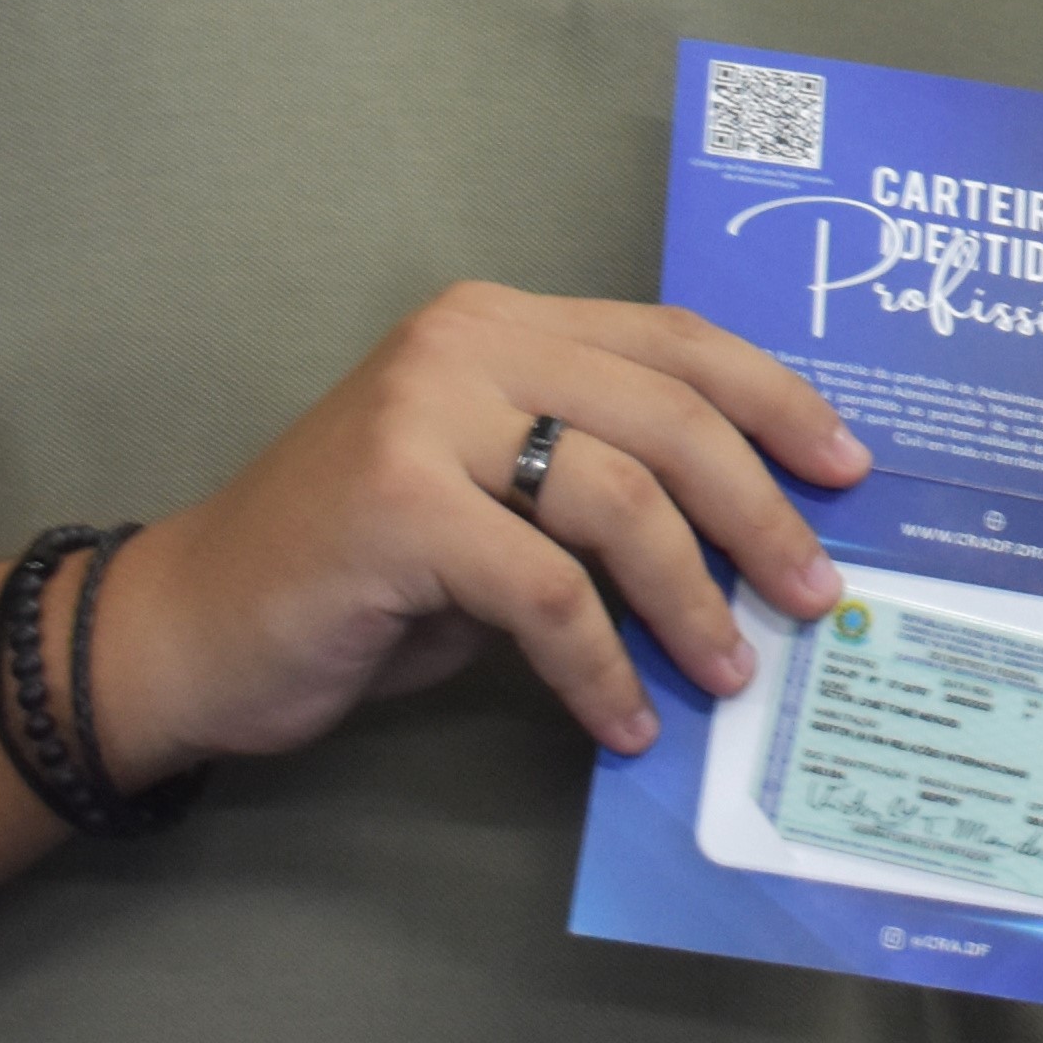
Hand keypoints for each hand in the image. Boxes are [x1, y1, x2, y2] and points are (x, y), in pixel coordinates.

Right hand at [82, 285, 870, 778]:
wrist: (193, 628)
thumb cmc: (361, 574)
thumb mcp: (495, 498)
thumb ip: (601, 479)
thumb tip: (755, 536)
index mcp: (505, 323)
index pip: (677, 342)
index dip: (776, 400)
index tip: (850, 470)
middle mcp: (468, 345)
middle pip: (668, 418)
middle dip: (759, 514)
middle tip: (814, 594)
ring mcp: (426, 417)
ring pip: (620, 503)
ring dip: (692, 601)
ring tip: (730, 672)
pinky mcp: (396, 507)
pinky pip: (547, 594)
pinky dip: (602, 666)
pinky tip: (625, 719)